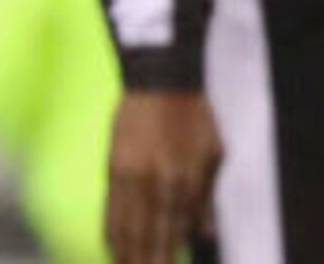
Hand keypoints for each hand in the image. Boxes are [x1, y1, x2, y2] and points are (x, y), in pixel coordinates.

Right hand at [106, 88, 221, 263]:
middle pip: (149, 237)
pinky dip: (113, 233)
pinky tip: (115, 250)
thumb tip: (207, 235)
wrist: (162, 78)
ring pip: (127, 228)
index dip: (168, 258)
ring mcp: (132, 177)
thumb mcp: (213, 153)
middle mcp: (157, 183)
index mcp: (185, 180)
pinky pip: (111, 209)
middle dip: (148, 262)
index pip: (174, 233)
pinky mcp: (115, 168)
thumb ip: (208, 198)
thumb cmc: (194, 113)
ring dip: (128, 256)